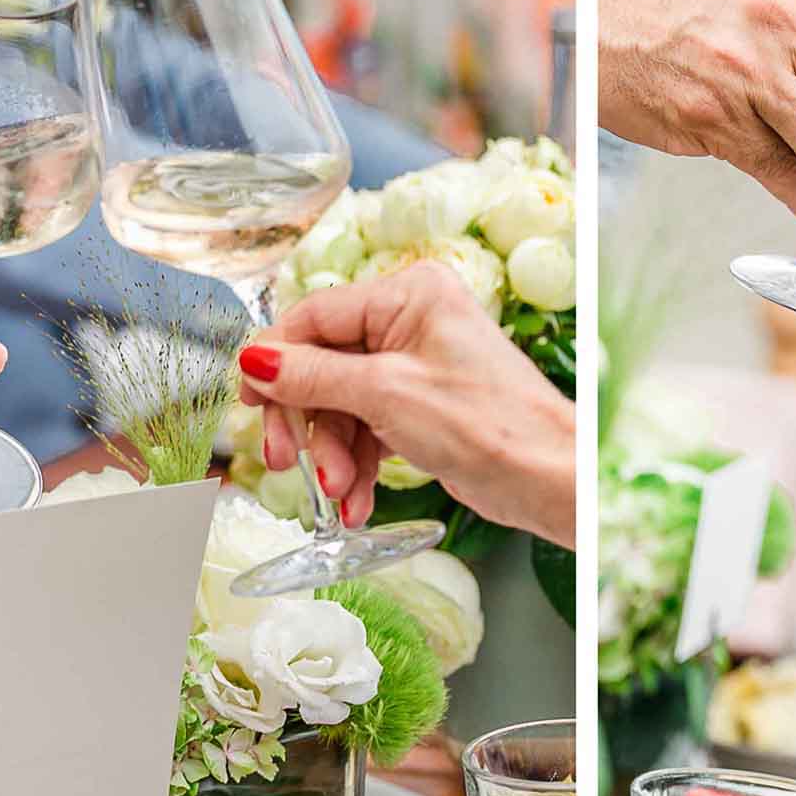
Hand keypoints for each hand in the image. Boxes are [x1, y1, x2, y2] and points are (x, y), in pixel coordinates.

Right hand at [237, 263, 574, 547]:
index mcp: (409, 293)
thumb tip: (254, 359)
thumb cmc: (488, 424)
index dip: (275, 359)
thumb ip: (314, 376)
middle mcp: (411, 320)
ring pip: (342, 403)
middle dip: (307, 421)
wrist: (547, 477)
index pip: (315, 316)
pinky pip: (367, 426)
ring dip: (332, 453)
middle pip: (323, 364)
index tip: (248, 401)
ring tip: (337, 494)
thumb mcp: (386, 395)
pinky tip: (353, 502)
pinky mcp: (420, 404)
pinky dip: (355, 464)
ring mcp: (415, 364)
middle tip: (285, 461)